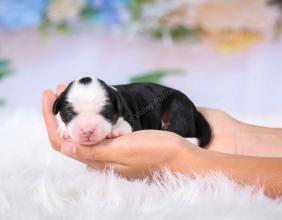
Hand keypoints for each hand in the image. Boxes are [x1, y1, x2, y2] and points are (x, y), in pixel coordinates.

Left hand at [42, 85, 197, 177]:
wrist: (179, 155)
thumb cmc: (155, 152)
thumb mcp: (123, 151)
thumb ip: (94, 151)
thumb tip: (65, 145)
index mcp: (97, 160)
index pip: (61, 141)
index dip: (50, 118)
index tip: (50, 94)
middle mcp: (99, 157)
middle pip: (69, 135)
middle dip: (60, 111)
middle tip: (60, 87)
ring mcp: (109, 151)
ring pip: (82, 132)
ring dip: (74, 112)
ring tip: (73, 91)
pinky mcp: (119, 145)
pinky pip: (96, 131)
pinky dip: (89, 117)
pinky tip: (92, 106)